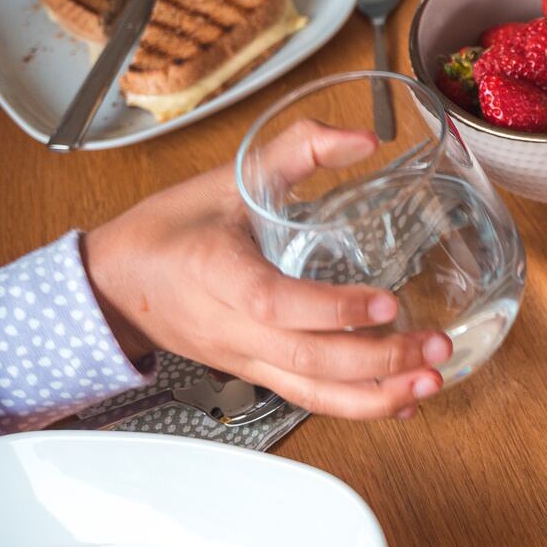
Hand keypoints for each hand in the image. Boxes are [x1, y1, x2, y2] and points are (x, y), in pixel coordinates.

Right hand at [84, 121, 450, 418]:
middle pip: (305, 359)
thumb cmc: (169, 229)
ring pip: (310, 393)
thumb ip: (297, 148)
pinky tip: (402, 404)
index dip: (332, 309)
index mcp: (216, 271)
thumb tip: (362, 139)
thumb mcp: (228, 176)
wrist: (113, 285)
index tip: (386, 302)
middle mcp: (230, 326)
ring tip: (430, 383)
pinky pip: (307, 400)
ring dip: (375, 397)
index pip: (275, 302)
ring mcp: (242, 358)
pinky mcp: (254, 374)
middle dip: (376, 361)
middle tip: (433, 346)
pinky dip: (356, 407)